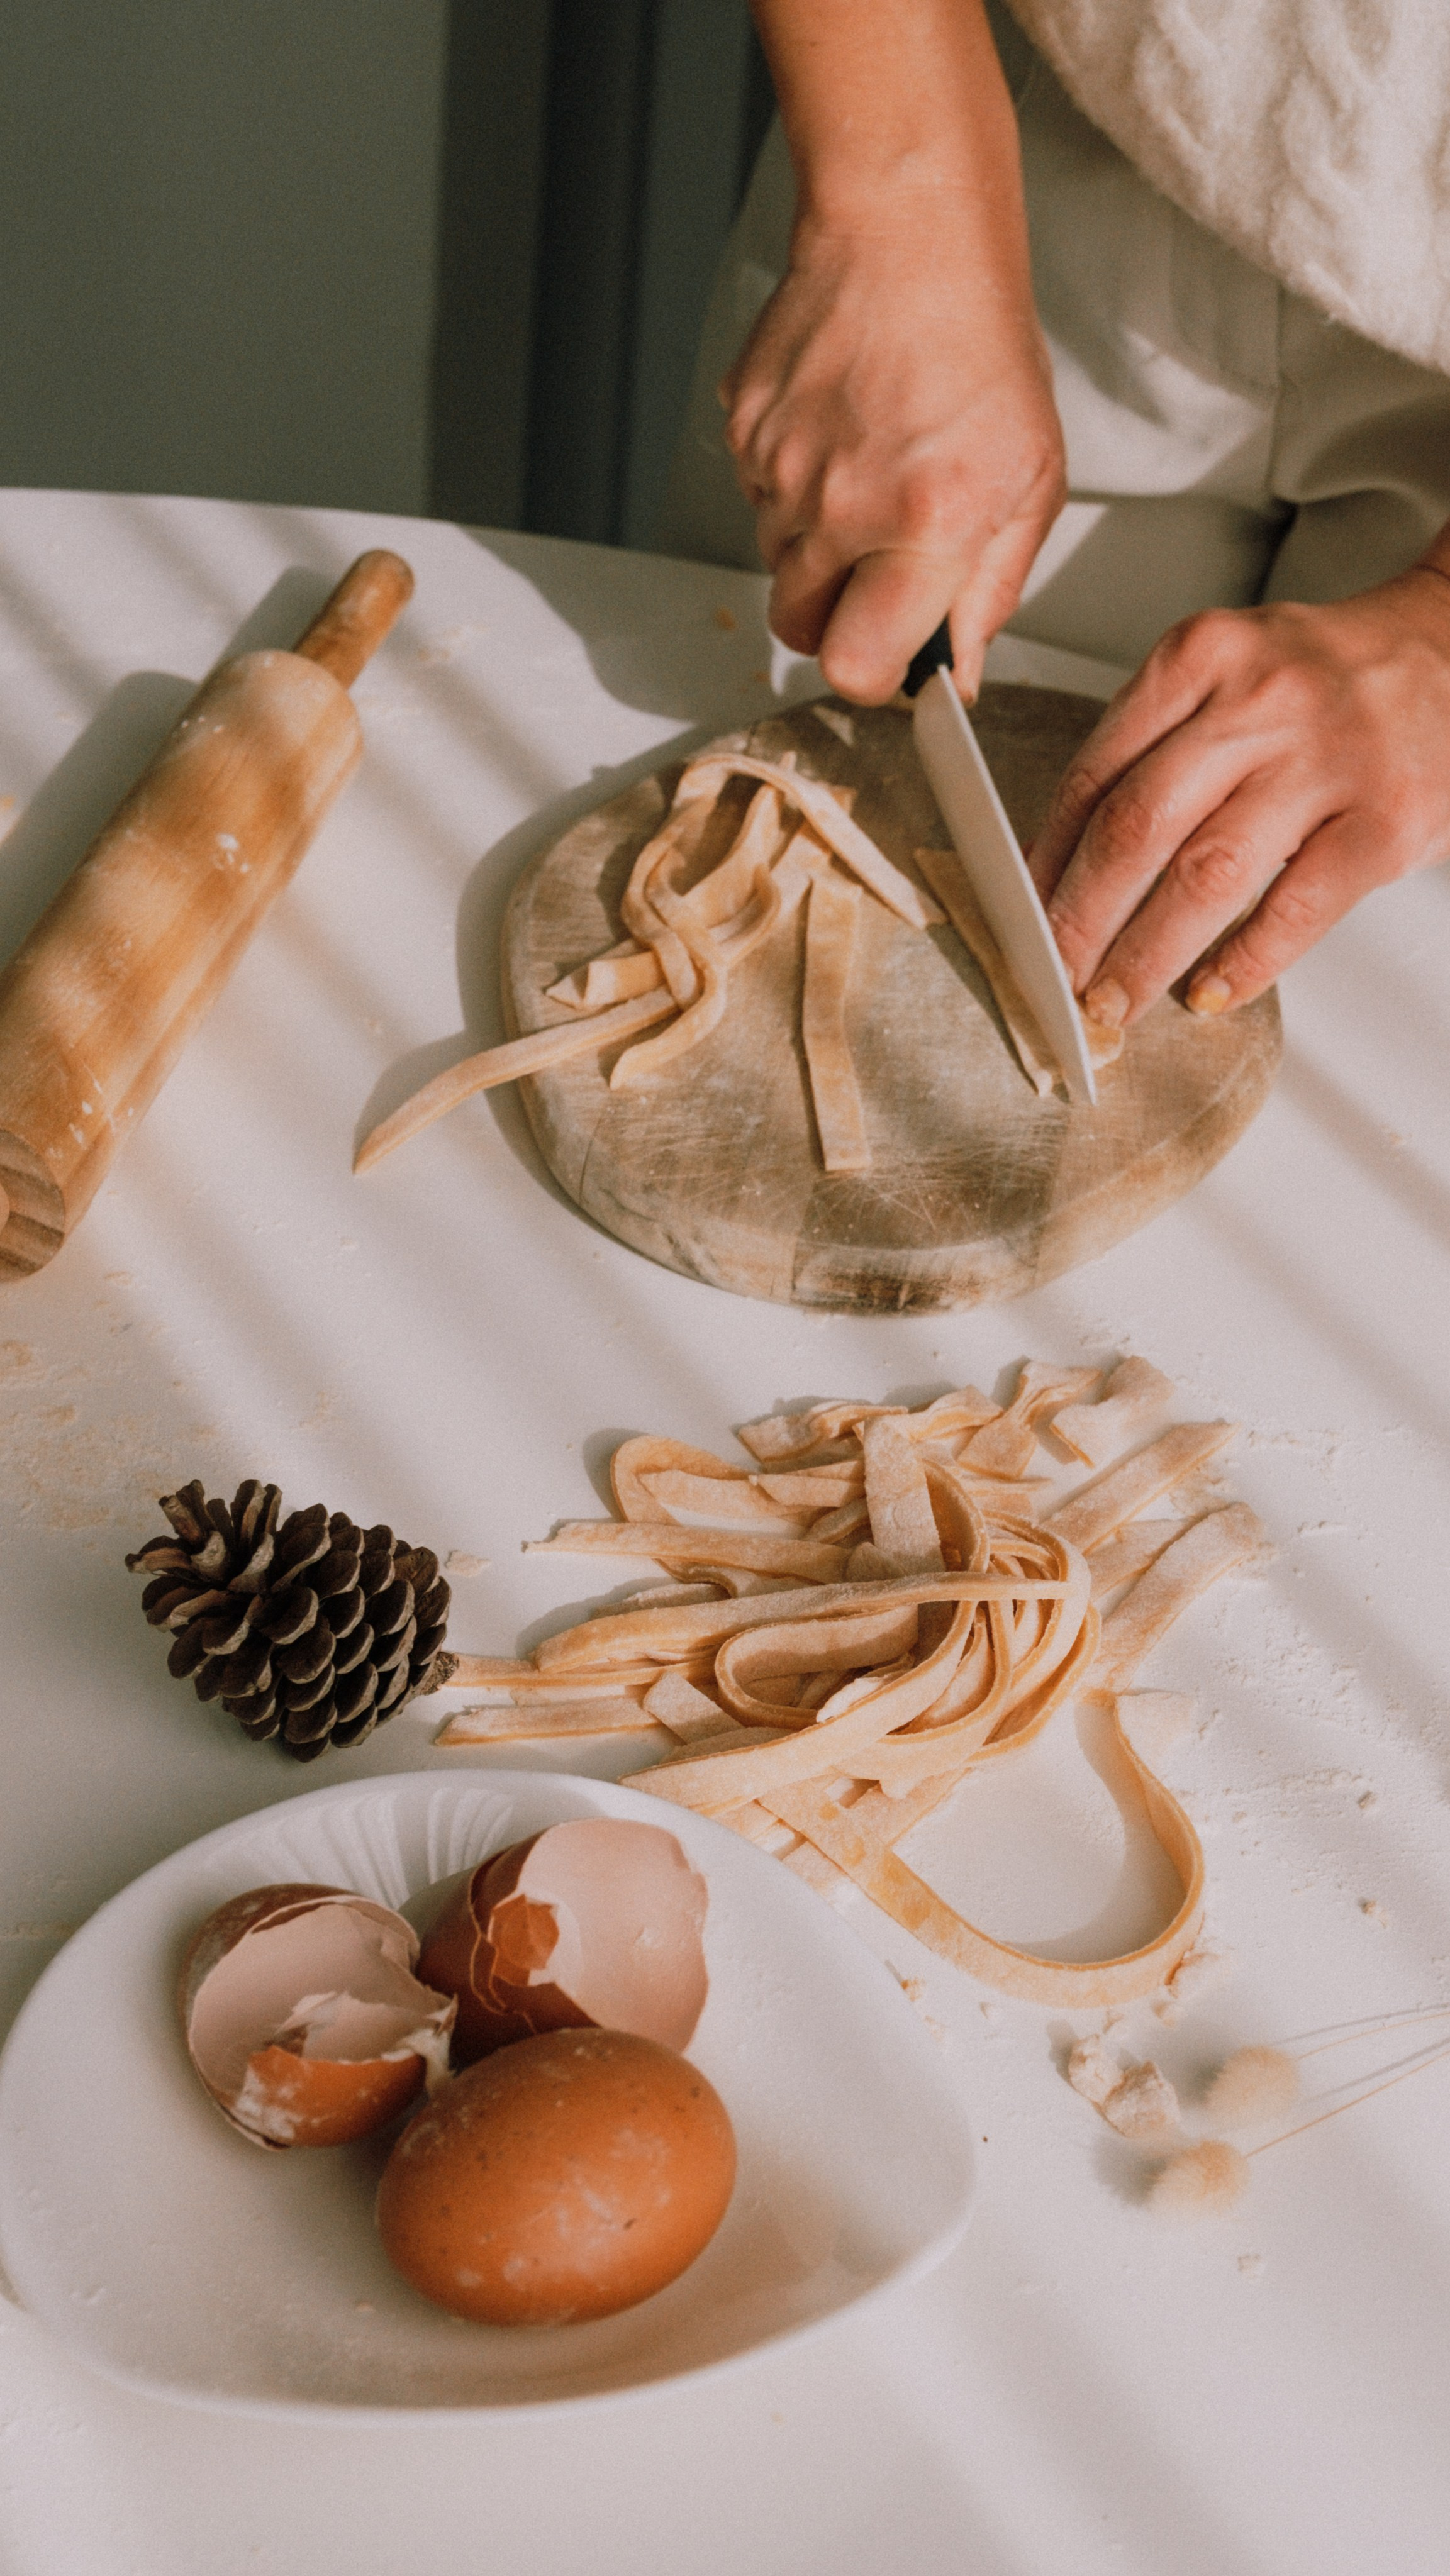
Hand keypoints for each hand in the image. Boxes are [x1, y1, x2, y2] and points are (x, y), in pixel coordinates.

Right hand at [720, 204, 1064, 704]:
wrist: (910, 235)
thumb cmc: (981, 348)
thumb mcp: (1030, 481)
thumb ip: (990, 592)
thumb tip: (957, 672)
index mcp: (925, 526)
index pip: (856, 665)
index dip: (872, 673)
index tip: (893, 655)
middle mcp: (841, 505)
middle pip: (799, 628)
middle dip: (836, 619)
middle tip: (878, 571)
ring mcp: (779, 467)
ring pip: (777, 562)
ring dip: (818, 545)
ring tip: (869, 472)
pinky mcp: (743, 429)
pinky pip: (756, 495)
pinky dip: (793, 482)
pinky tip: (840, 430)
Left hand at [1028, 566, 1449, 1024]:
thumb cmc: (1330, 678)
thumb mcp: (1228, 675)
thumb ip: (1154, 747)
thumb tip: (1069, 866)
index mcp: (1201, 657)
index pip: (1094, 773)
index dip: (1046, 862)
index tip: (1021, 919)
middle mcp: (1259, 699)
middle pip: (1135, 828)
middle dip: (1080, 921)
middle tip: (1056, 980)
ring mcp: (1327, 760)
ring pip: (1205, 877)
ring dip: (1146, 956)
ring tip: (1114, 1004)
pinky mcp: (1387, 819)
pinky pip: (1294, 910)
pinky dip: (1242, 964)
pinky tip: (1208, 992)